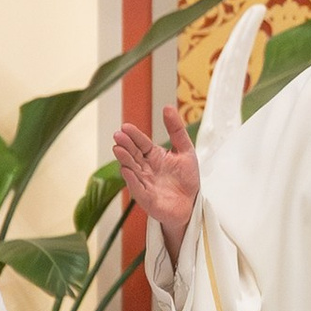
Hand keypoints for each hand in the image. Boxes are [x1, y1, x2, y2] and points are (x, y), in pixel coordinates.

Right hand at [113, 102, 200, 247]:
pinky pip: (138, 189)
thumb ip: (176, 130)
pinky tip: (127, 171)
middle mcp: (146, 169)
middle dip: (126, 145)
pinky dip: (132, 181)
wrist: (191, 203)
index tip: (126, 127)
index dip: (134, 136)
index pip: (142, 144)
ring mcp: (144, 184)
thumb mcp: (185, 150)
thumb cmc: (186, 178)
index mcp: (154, 156)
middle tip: (118, 135)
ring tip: (118, 149)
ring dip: (125, 160)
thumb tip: (167, 106)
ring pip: (132, 170)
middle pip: (133, 155)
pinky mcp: (147, 200)